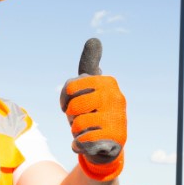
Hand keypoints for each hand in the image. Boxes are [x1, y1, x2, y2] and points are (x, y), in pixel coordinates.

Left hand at [60, 38, 126, 180]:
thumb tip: (94, 39)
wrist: (106, 146)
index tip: (70, 104)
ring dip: (77, 132)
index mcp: (108, 82)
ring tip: (88, 131)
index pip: (70, 88)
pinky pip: (84, 141)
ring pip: (78, 125)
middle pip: (74, 107)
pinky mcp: (116, 139)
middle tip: (82, 119)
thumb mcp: (88, 87)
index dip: (65, 99)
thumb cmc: (93, 112)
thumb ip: (89, 64)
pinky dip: (80, 145)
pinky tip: (89, 144)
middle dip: (72, 117)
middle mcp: (116, 97)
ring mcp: (118, 118)